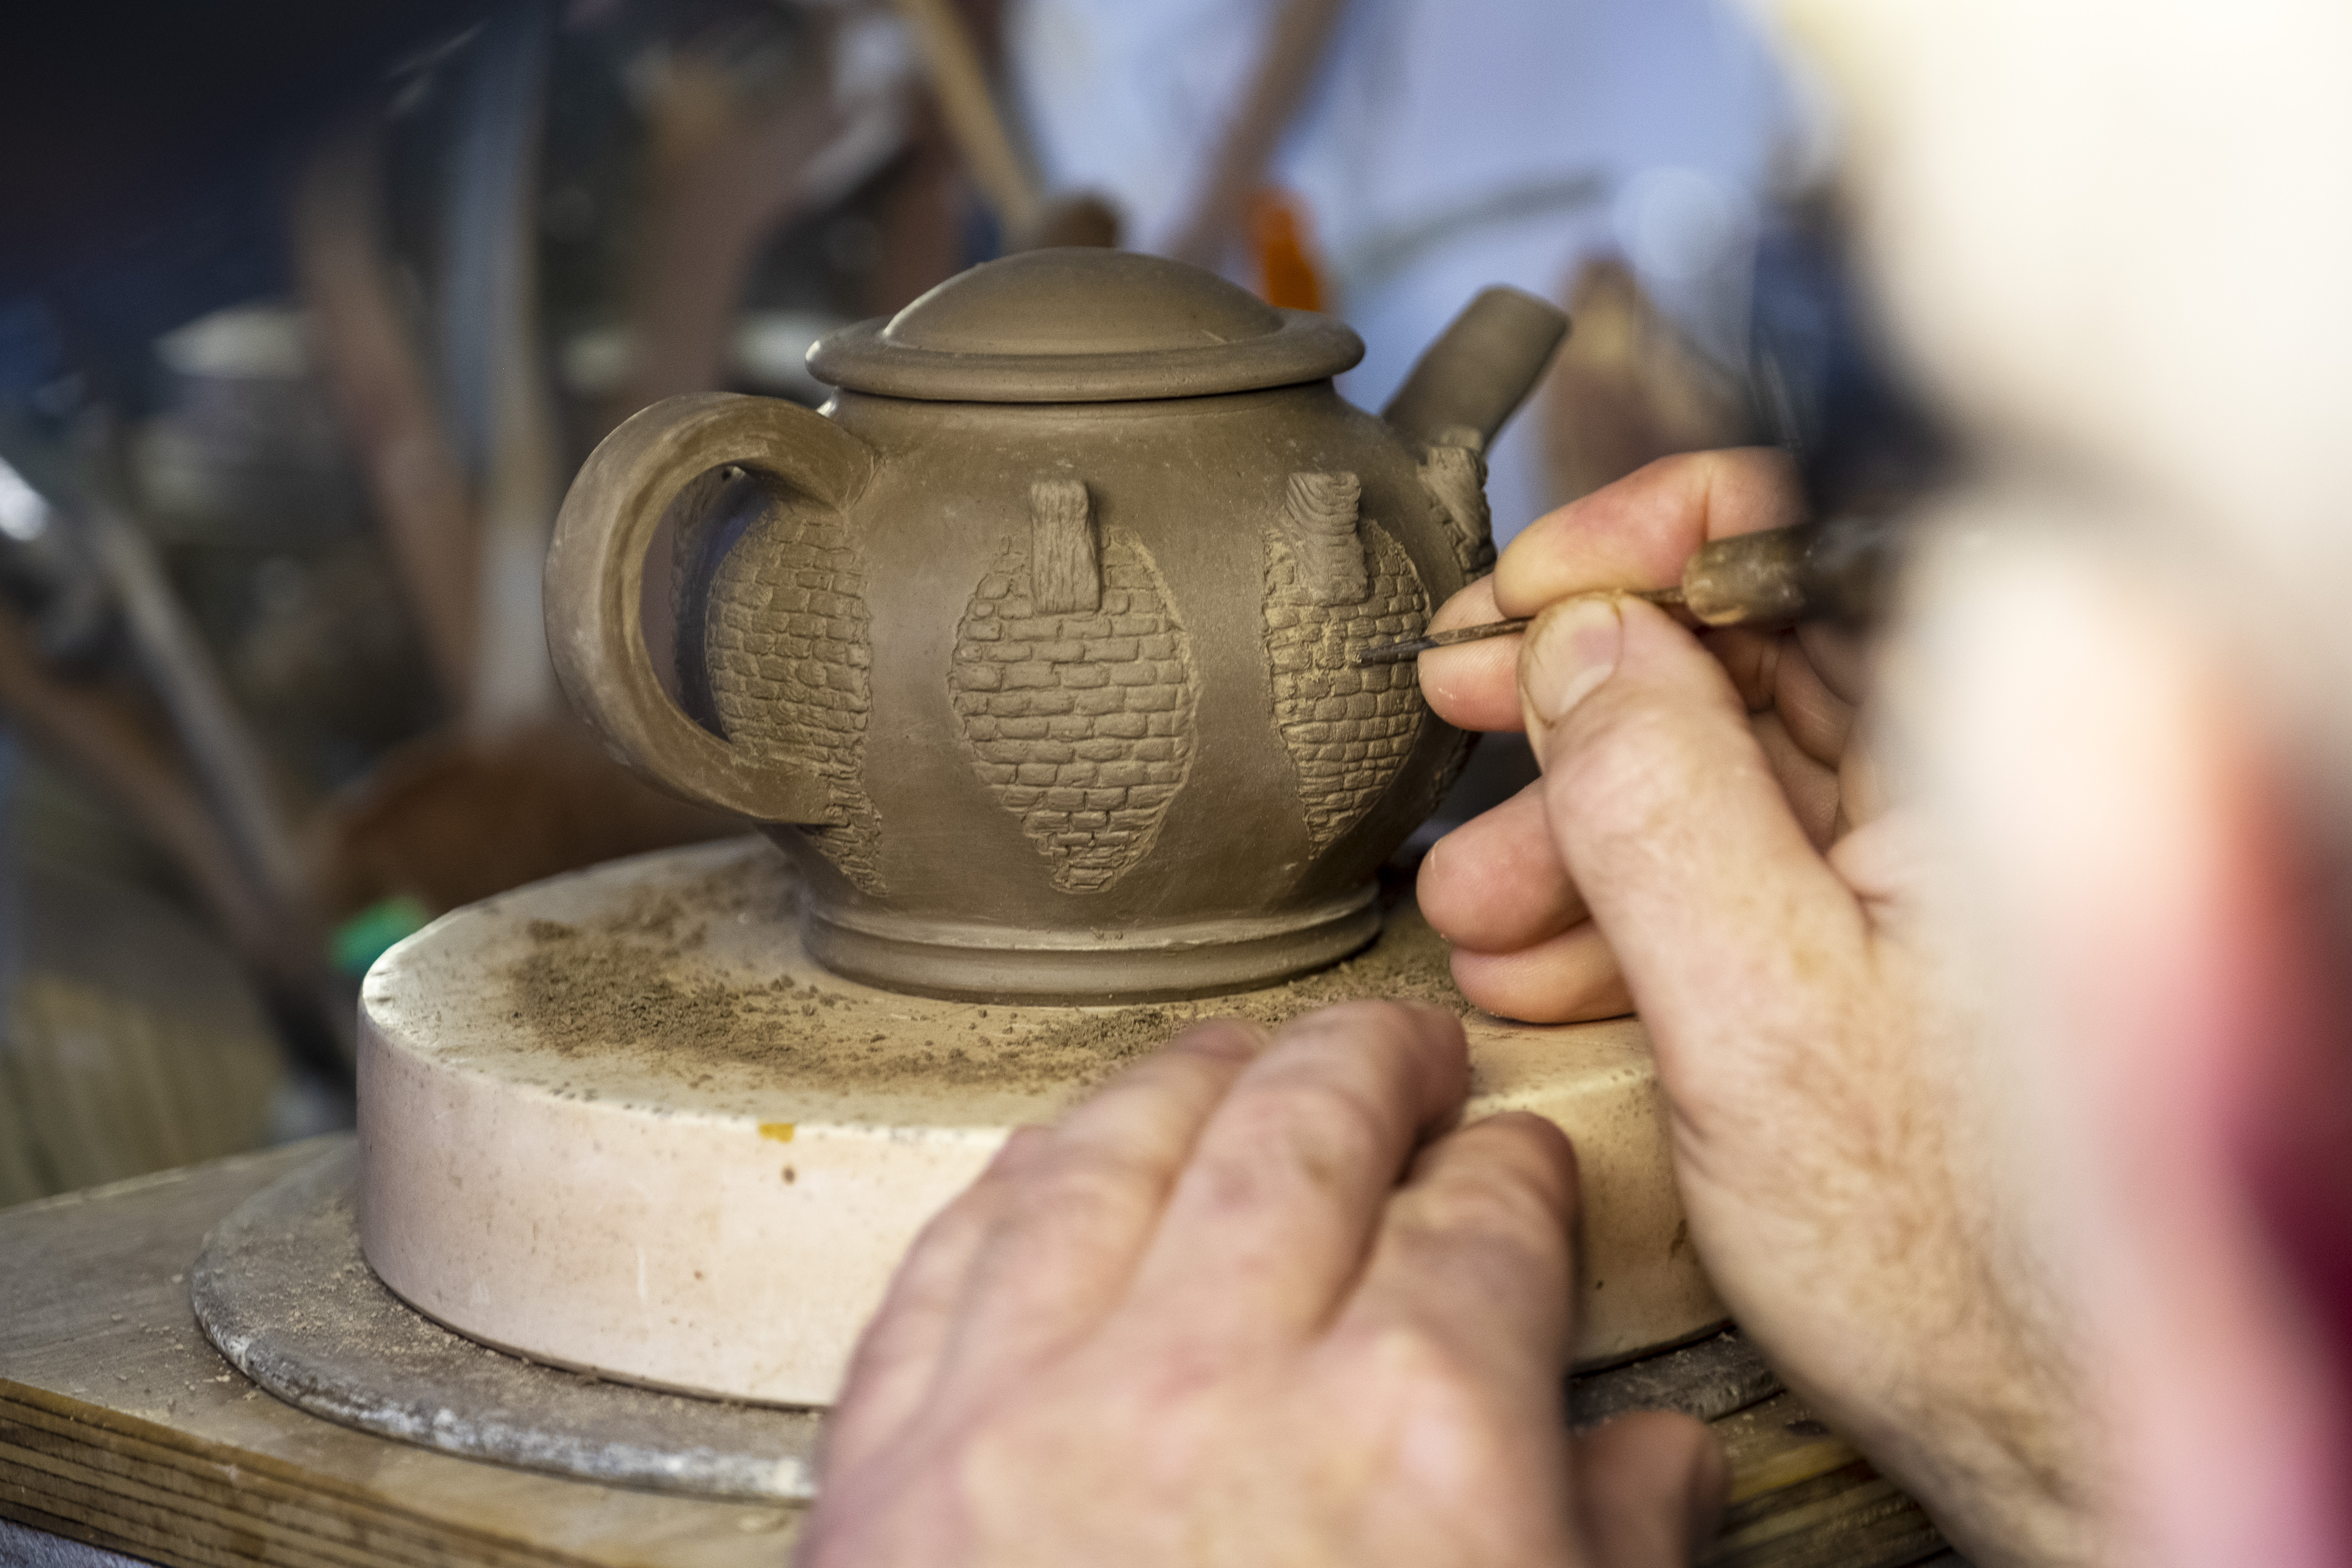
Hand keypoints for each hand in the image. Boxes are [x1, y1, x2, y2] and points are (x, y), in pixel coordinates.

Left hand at [797, 1003, 1725, 1567]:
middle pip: (1301, 1130)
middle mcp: (1217, 1390)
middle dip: (1369, 1060)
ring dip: (1190, 1077)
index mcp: (1418, 1451)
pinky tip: (1065, 1164)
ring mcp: (1023, 1421)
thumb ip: (1615, 1562)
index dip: (1514, 1168)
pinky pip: (951, 1260)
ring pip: (1111, 1152)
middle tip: (1400, 1043)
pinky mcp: (881, 1482)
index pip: (1486, 1220)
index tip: (1518, 1157)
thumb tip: (1658, 1454)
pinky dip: (1023, 1184)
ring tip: (1240, 1056)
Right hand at [1416, 452, 2101, 1564]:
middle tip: (1459, 701)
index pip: (1826, 533)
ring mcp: (1926, 857)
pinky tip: (1539, 964)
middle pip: (1753, 643)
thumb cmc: (1961, 1257)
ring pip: (1725, 764)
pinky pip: (1734, 867)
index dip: (1654, 537)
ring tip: (1475, 903)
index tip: (1530, 592)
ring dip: (1575, 824)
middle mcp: (1978, 776)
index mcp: (1999, 748)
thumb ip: (1658, 806)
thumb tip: (1576, 642)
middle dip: (1582, 686)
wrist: (2041, 1422)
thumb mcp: (1760, 1015)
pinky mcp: (1876, 934)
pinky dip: (1624, 904)